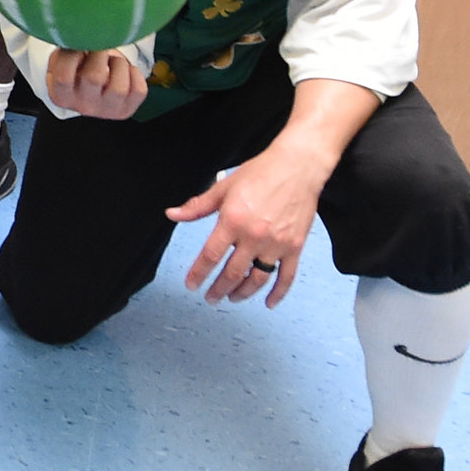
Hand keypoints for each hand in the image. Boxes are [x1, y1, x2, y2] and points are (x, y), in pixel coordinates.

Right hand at [45, 47, 147, 119]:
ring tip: (113, 61)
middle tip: (99, 47)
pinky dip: (135, 75)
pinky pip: (139, 91)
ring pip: (119, 88)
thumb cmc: (75, 66)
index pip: (63, 76)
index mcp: (61, 95)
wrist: (88, 86)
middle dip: (99, 53)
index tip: (77, 46)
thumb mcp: (63, 57)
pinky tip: (125, 71)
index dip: (72, 55)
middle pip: (94, 77)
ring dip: (119, 65)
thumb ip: (70, 47)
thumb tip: (87, 33)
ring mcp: (106, 111)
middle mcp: (83, 107)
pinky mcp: (125, 110)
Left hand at [170, 140, 330, 307]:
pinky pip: (286, 277)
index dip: (198, 273)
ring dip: (242, 293)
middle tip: (210, 298)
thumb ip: (197, 206)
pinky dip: (278, 293)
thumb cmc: (260, 173)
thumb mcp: (223, 187)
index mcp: (232, 221)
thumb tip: (172, 214)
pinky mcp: (295, 247)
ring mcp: (276, 244)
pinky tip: (268, 303)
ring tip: (232, 298)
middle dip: (218, 289)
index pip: (210, 255)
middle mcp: (254, 236)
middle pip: (232, 273)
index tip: (191, 285)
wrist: (297, 167)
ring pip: (257, 279)